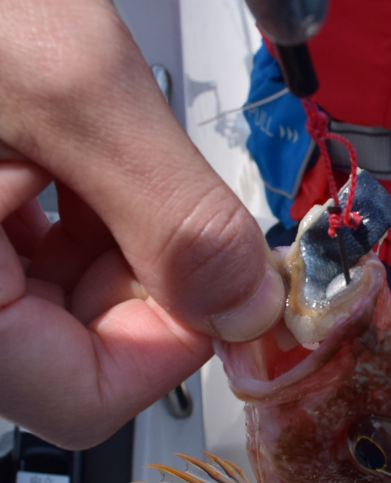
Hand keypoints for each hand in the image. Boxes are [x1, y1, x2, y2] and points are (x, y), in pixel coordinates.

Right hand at [0, 0, 284, 447]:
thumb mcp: (73, 84)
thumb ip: (174, 215)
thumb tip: (249, 311)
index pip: (83, 398)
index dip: (175, 345)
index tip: (234, 281)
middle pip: (84, 352)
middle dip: (156, 279)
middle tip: (179, 195)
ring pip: (74, 304)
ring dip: (129, 240)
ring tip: (112, 148)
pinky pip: (49, 259)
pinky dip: (96, 217)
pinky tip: (92, 155)